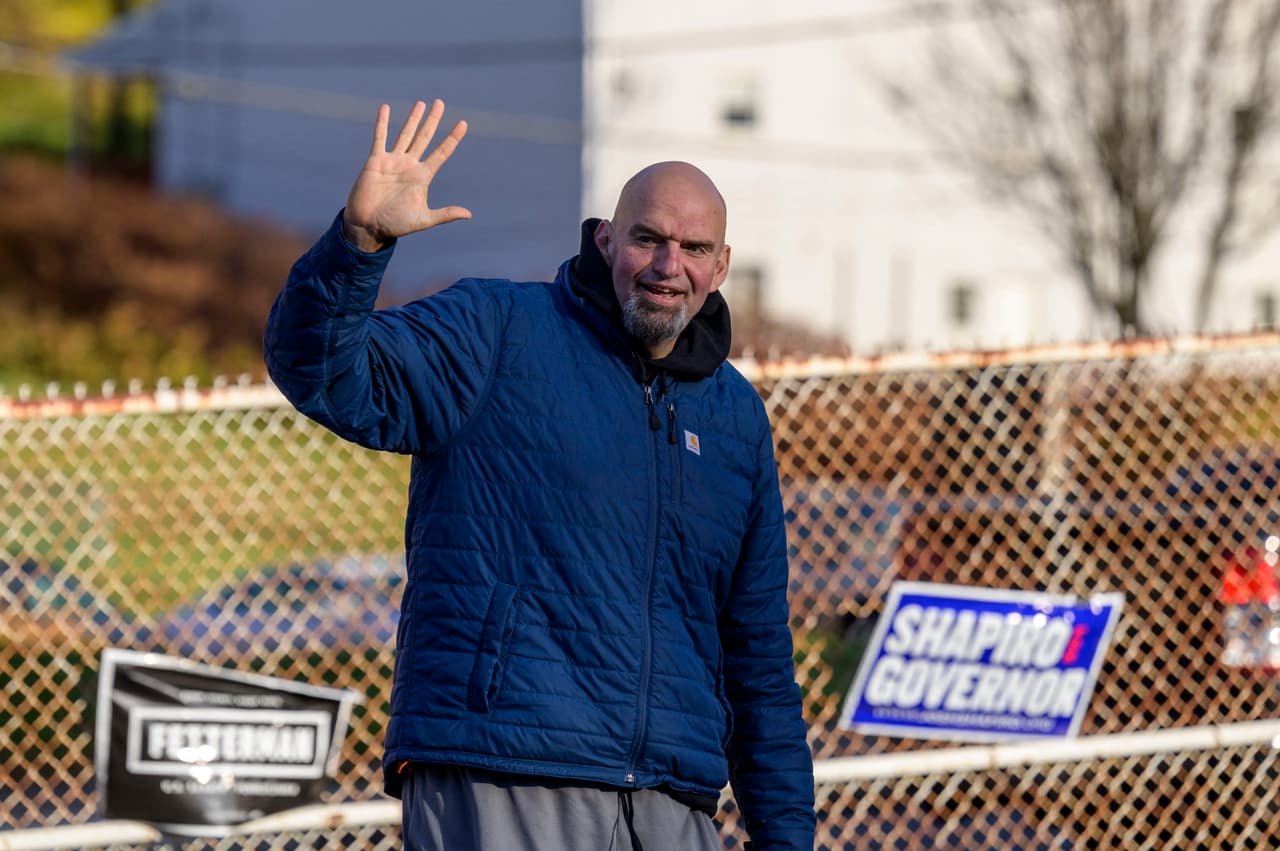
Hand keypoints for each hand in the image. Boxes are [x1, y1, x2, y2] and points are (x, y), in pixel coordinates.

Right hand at [342, 99, 471, 251]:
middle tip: (440, 103)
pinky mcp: (376, 160)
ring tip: (421, 103)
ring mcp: (393, 161)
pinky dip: (383, 123)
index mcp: (422, 177)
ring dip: (413, 119)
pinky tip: (386, 108)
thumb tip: (469, 214)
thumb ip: (445, 214)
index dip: (452, 139)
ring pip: (406, 134)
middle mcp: (409, 165)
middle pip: (425, 137)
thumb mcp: (423, 219)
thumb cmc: (396, 225)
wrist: (368, 226)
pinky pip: (380, 137)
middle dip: (433, 120)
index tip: (463, 124)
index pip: (441, 153)